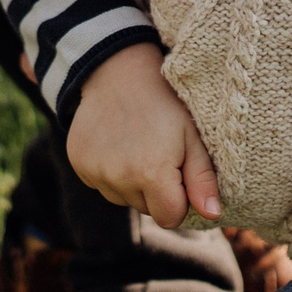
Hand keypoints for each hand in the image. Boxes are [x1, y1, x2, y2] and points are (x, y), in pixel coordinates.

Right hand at [66, 44, 220, 226]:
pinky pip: (101, 186)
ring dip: (132, 183)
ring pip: (123, 199)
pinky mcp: (78, 164)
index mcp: (151, 173)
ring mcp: (94, 172)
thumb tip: (213, 215)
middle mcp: (118, 177)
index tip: (179, 174)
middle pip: (146, 210)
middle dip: (156, 191)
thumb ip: (203, 180)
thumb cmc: (164, 104)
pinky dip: (111, 173)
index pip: (170, 218)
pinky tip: (117, 146)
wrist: (119, 72)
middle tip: (158, 153)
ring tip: (137, 147)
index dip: (179, 200)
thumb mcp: (192, 137)